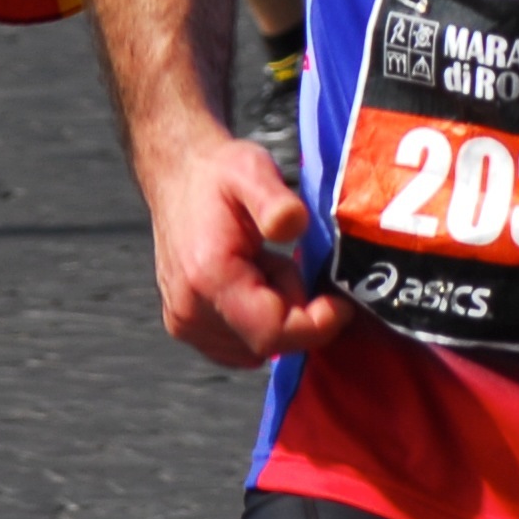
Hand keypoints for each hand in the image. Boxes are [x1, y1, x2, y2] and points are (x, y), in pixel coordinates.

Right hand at [143, 124, 349, 368]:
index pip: (271, 333)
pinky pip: (241, 344)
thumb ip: (277, 202)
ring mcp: (184, 323)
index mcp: (208, 277)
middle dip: (295, 311)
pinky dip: (259, 319)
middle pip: (268, 343)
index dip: (316, 325)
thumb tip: (294, 225)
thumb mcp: (253, 172)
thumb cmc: (218, 175)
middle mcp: (189, 311)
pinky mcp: (187, 326)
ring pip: (257, 347)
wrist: (177, 178)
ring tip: (266, 264)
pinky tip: (254, 279)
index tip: (342, 301)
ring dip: (277, 314)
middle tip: (288, 260)